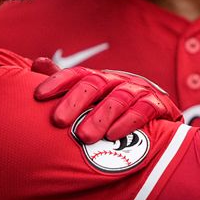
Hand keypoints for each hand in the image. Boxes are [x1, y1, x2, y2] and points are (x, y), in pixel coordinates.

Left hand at [32, 58, 181, 143]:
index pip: (76, 75)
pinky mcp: (158, 105)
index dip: (56, 82)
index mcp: (99, 78)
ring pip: (119, 98)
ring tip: (85, 136)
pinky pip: (144, 110)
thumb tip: (38, 63)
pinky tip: (114, 135)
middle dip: (75, 101)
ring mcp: (138, 91)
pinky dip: (129, 121)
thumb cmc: (116, 105)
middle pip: (94, 84)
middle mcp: (117, 81)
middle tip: (57, 121)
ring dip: (101, 116)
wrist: (161, 112)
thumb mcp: (93, 95)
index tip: (37, 96)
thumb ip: (67, 83)